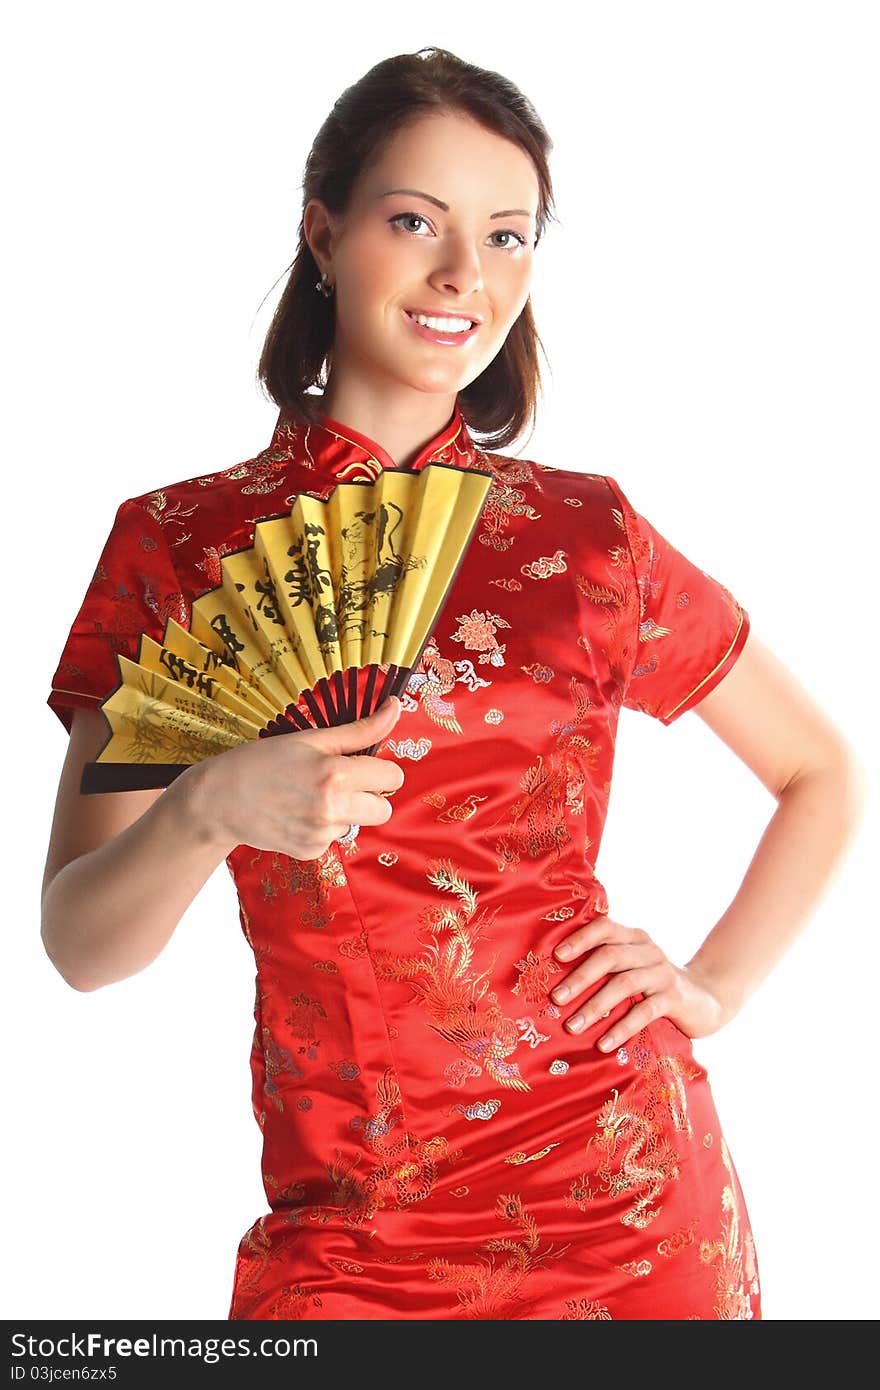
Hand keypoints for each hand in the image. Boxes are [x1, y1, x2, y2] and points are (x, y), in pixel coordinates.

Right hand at [181, 696, 405, 859]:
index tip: (359, 763)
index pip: (392, 777)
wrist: (220, 799)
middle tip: (338, 781)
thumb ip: (360, 730)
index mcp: (336, 775)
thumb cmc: (264, 761)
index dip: (378, 768)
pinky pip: (334, 837)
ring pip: (358, 823)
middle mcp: (332, 809)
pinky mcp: (310, 852)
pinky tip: (298, 813)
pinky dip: (322, 826)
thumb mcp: (312, 738)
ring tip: (309, 795)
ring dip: (344, 811)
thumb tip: (395, 707)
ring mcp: (321, 835)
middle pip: (384, 809)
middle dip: (369, 794)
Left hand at [550, 914, 734, 1050]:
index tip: (556, 956)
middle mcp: (648, 950)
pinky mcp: (675, 998)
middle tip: (556, 999)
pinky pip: (645, 1011)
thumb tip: (556, 982)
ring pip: (624, 984)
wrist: (707, 999)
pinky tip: (604, 1044)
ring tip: (572, 1027)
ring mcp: (662, 973)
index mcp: (633, 938)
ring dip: (595, 1006)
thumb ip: (606, 966)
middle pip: (610, 956)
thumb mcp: (633, 968)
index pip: (605, 927)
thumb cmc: (654, 985)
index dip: (580, 938)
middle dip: (580, 977)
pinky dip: (622, 1027)